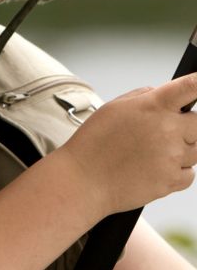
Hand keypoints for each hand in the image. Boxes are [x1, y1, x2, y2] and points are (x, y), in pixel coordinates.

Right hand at [63, 73, 196, 216]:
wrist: (84, 179)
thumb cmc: (95, 142)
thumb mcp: (115, 107)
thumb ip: (145, 96)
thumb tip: (164, 96)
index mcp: (153, 106)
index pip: (189, 88)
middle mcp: (167, 129)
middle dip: (187, 123)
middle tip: (164, 129)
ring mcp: (172, 156)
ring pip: (196, 148)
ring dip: (181, 147)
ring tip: (153, 150)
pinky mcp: (171, 181)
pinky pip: (190, 173)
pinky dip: (178, 170)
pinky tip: (155, 166)